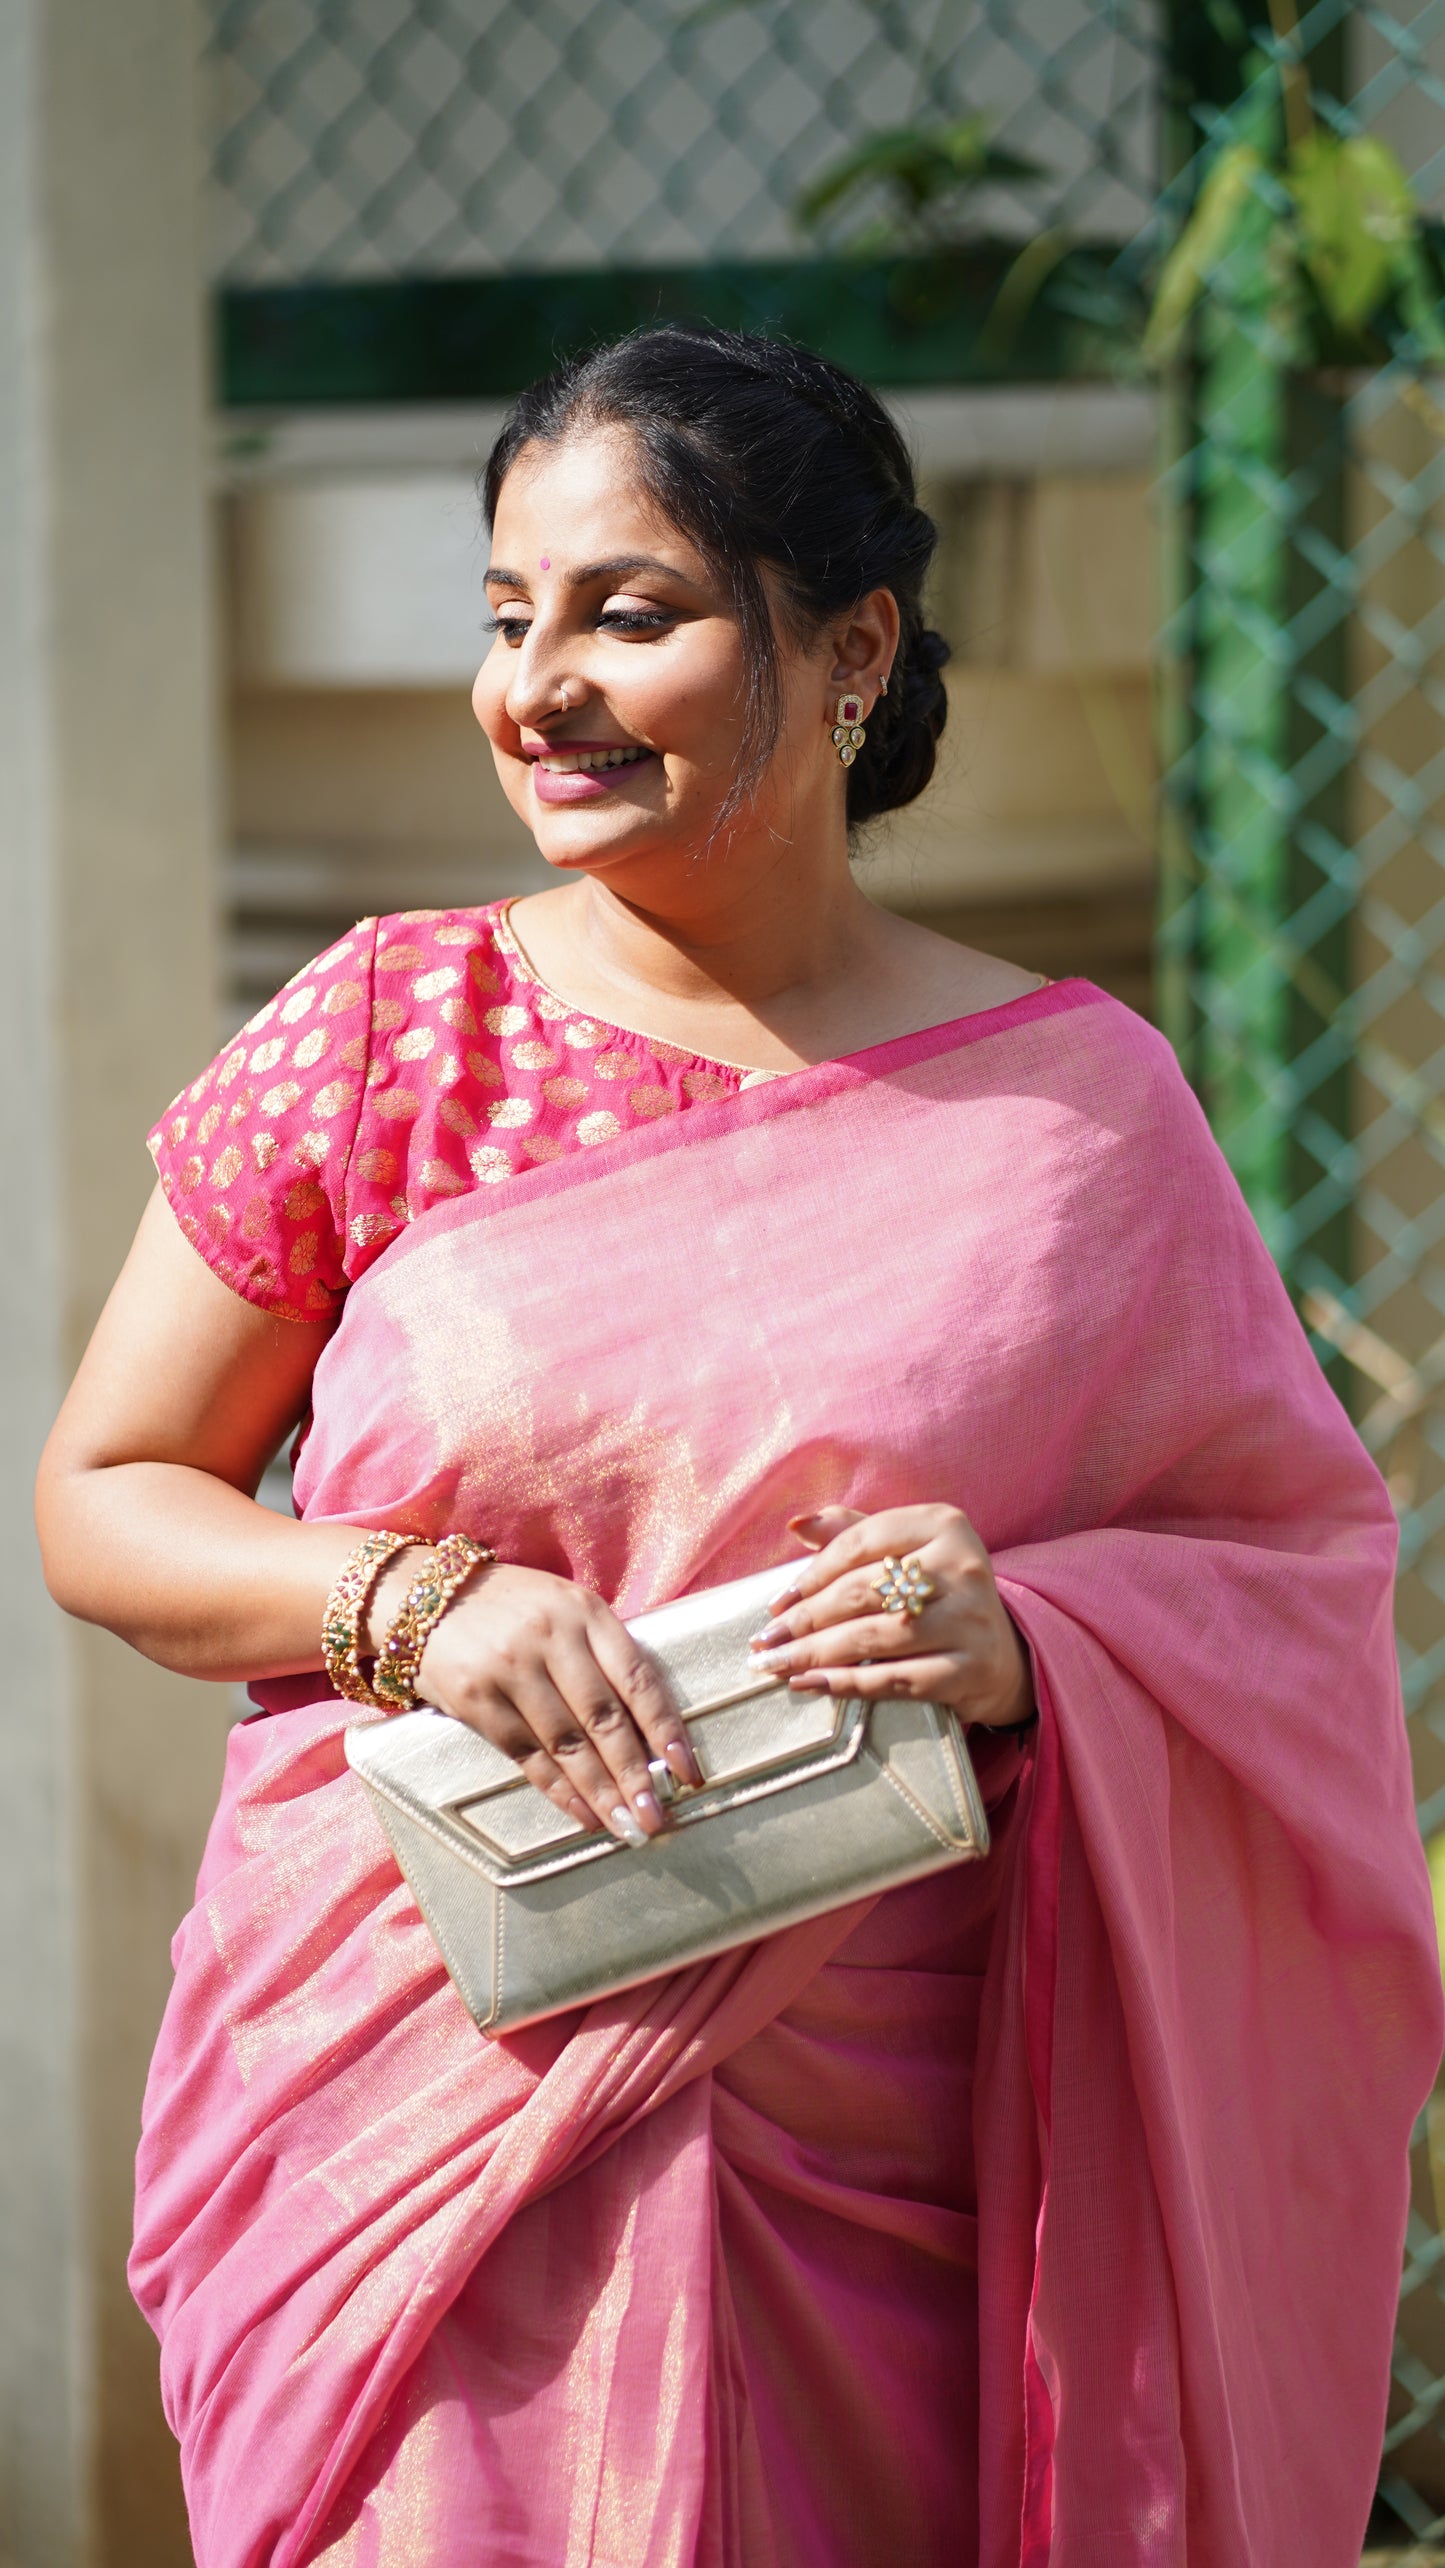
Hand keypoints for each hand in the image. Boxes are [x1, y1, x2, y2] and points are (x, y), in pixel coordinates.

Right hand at [373, 1557, 700, 1840]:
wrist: (425, 1597)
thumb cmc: (513, 1607)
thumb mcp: (565, 1609)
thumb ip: (603, 1655)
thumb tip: (652, 1729)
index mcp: (585, 1612)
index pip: (638, 1678)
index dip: (667, 1729)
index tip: (689, 1771)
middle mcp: (551, 1637)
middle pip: (604, 1719)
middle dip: (636, 1775)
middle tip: (657, 1818)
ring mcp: (511, 1668)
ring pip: (567, 1744)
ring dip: (601, 1792)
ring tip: (628, 1826)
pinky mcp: (476, 1699)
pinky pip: (526, 1755)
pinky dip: (558, 1790)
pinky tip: (583, 1814)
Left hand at [747, 1504, 1032, 1730]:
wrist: (1003, 1654)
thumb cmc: (937, 1594)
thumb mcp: (907, 1550)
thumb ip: (852, 1531)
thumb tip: (796, 1524)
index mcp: (944, 1524)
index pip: (860, 1543)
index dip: (811, 1574)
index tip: (777, 1604)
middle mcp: (963, 1567)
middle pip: (862, 1592)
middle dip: (804, 1620)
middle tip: (765, 1642)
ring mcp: (971, 1620)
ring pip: (874, 1637)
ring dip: (814, 1654)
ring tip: (776, 1666)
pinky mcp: (971, 1669)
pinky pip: (895, 1679)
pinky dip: (846, 1684)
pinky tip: (811, 1684)